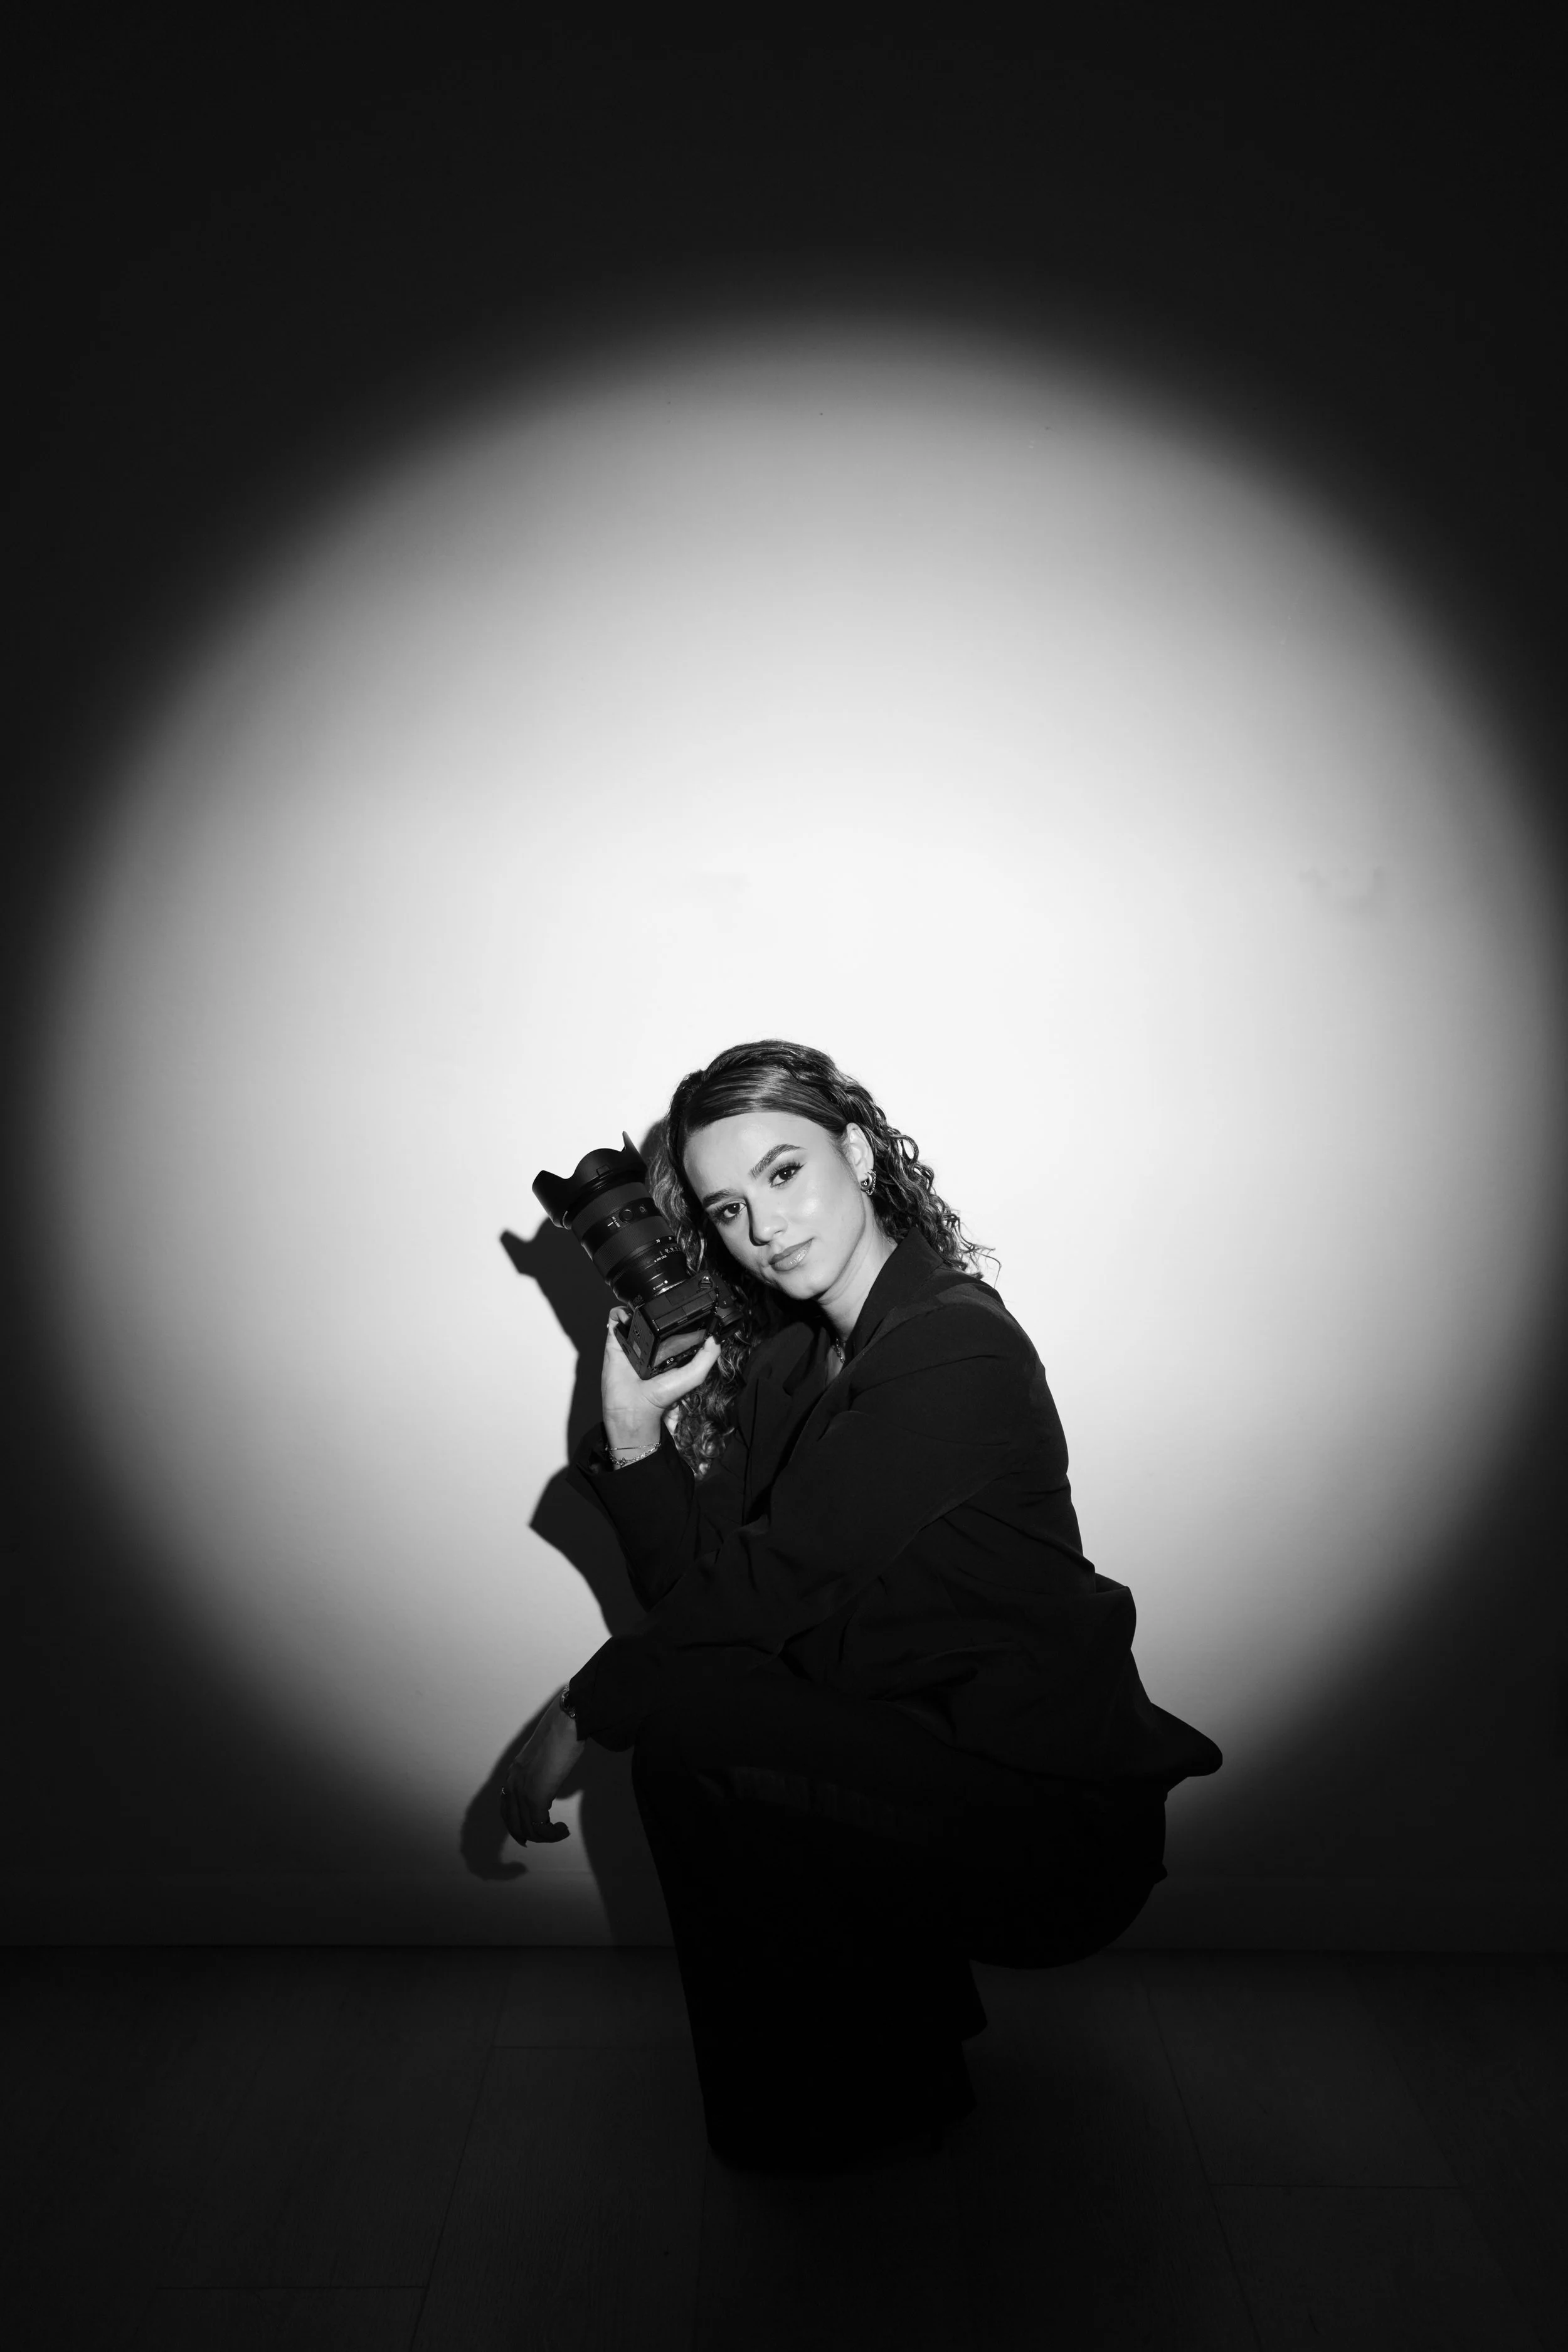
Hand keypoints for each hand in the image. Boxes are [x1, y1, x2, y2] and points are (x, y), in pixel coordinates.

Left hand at [500, 1698, 586, 1845]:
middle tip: (549, 1837)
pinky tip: (562, 1830)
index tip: (528, 1835)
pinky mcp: (535, 1797)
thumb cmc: (561, 1733)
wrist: (566, 1723)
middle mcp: (512, 1784)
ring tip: (560, 1832)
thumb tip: (547, 1781)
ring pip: (528, 1829)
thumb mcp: (543, 1756)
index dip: (515, 1826)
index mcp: (513, 1774)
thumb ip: (539, 1771)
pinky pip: (540, 1827)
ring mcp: (522, 1791)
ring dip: (546, 1836)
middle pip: (514, 1823)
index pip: (505, 1808)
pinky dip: (552, 1834)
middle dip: (530, 1836)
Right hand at [601, 1307, 720, 1448]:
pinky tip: (626, 1316)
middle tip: (659, 1304)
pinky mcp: (616, 1341)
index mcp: (669, 1350)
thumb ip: (707, 1358)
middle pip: (653, 1317)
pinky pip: (614, 1319)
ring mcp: (632, 1341)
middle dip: (656, 1307)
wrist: (633, 1407)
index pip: (675, 1326)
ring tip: (641, 1308)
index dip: (679, 1315)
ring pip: (634, 1313)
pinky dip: (619, 1313)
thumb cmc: (660, 1397)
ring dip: (636, 1306)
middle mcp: (650, 1344)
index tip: (684, 1305)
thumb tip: (716, 1338)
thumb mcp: (693, 1376)